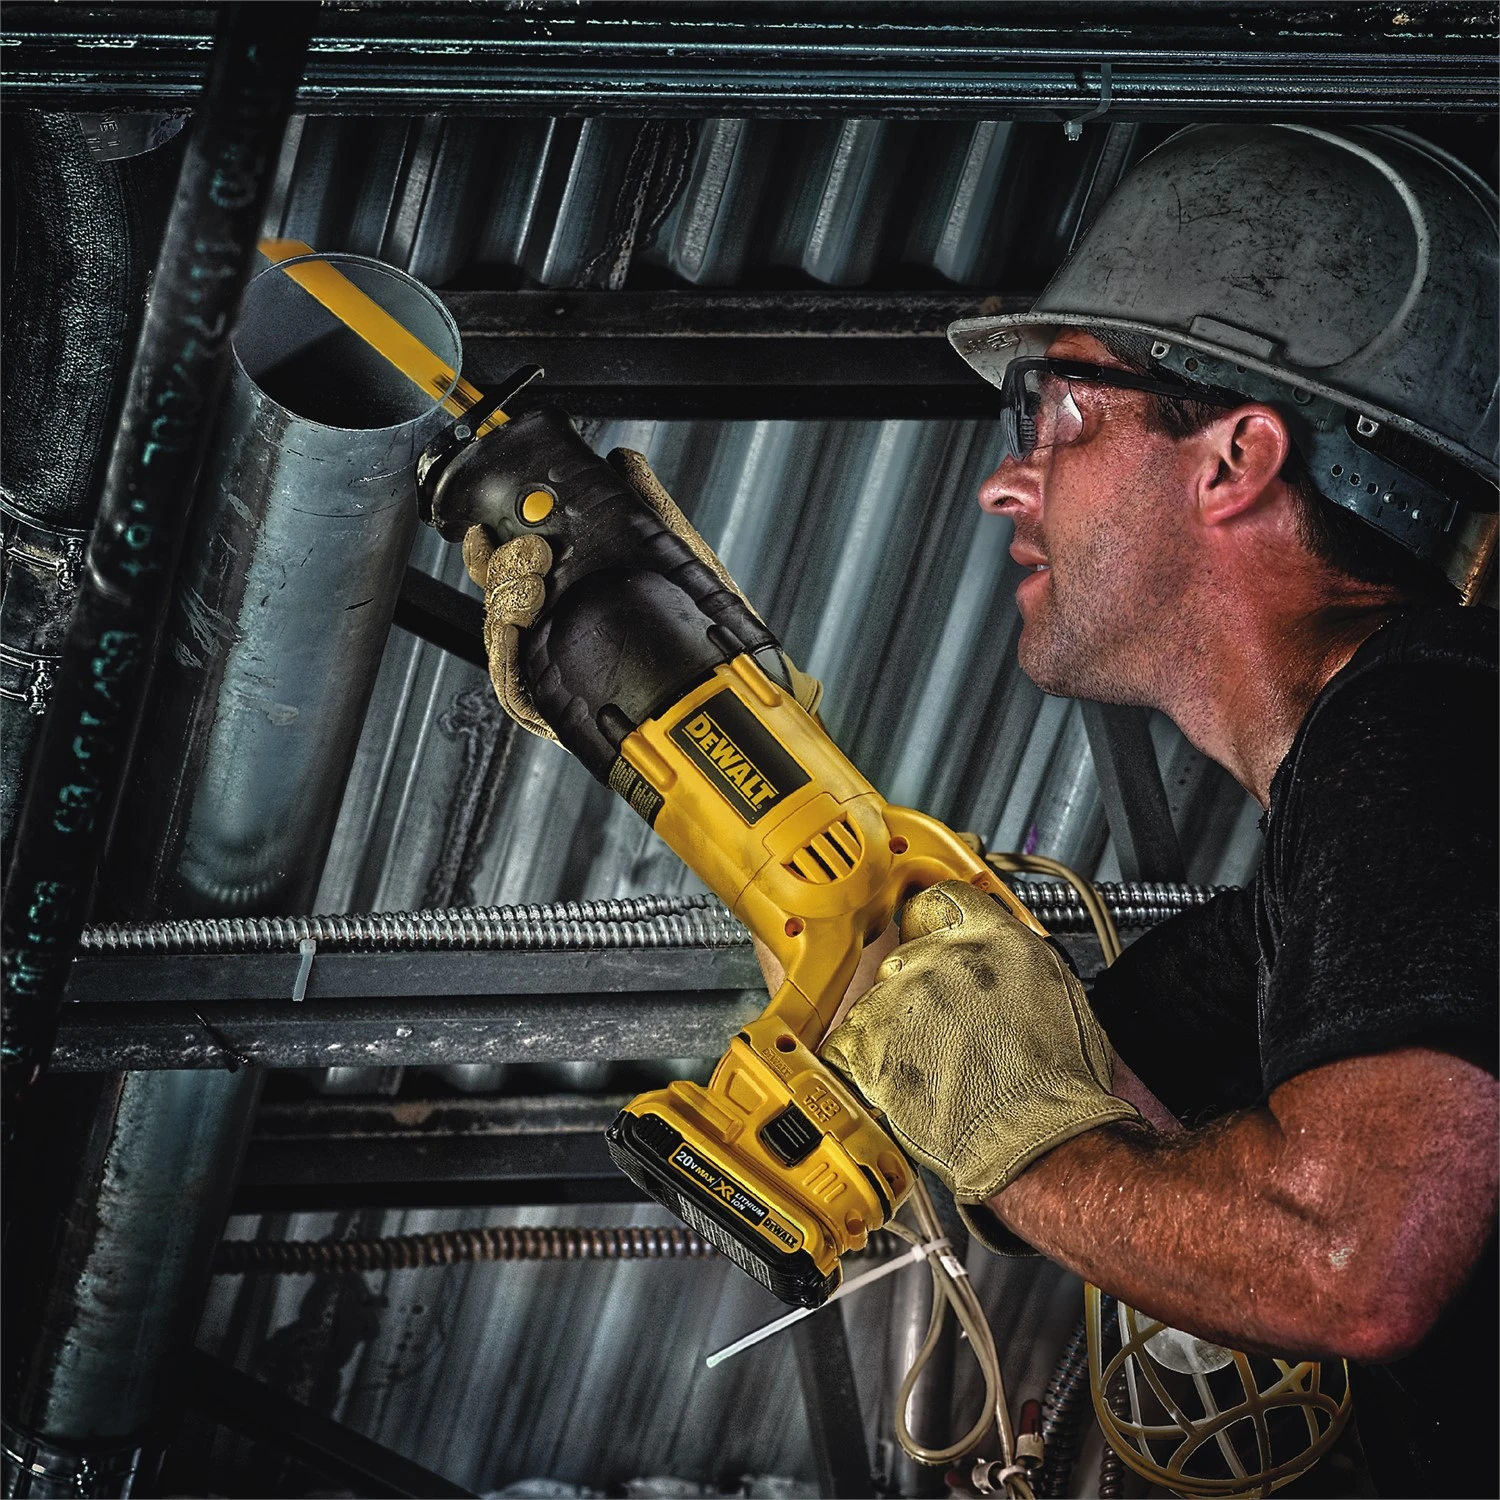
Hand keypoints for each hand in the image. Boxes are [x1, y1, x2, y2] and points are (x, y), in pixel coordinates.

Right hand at [466, 448, 823, 736]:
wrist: (734, 687)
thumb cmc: (709, 632)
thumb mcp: (679, 557)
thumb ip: (649, 508)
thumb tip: (625, 462)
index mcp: (578, 600)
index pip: (516, 572)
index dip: (492, 550)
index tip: (485, 528)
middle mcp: (560, 636)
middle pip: (499, 601)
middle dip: (499, 570)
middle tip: (532, 554)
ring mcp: (557, 674)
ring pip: (500, 640)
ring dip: (503, 605)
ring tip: (531, 586)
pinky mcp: (560, 711)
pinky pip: (513, 689)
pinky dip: (505, 656)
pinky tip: (516, 630)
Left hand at [822, 880, 1140, 1206]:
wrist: (1034, 1134)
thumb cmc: (1057, 1080)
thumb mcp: (1057, 990)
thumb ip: (1014, 956)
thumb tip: (997, 950)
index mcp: (991, 937)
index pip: (938, 901)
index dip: (933, 925)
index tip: (931, 942)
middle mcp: (940, 956)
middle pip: (905, 954)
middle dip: (918, 990)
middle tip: (944, 1029)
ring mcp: (900, 996)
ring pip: (876, 998)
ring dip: (893, 1028)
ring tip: (931, 1067)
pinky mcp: (868, 1040)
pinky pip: (844, 1041)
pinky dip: (858, 1064)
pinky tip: (891, 1082)